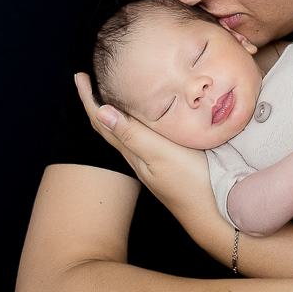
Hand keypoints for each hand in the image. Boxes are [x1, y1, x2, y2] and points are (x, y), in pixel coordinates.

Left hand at [75, 73, 206, 198]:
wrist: (213, 216)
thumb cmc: (192, 183)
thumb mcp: (162, 154)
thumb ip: (134, 134)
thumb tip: (101, 111)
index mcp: (133, 151)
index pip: (102, 121)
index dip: (89, 98)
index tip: (79, 76)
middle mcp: (137, 157)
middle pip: (107, 127)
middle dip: (96, 102)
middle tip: (88, 79)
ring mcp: (151, 163)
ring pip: (123, 133)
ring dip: (112, 112)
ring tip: (110, 93)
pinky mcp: (166, 165)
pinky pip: (139, 139)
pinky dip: (133, 122)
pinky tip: (144, 120)